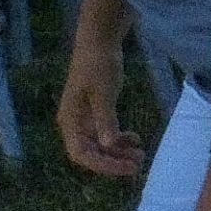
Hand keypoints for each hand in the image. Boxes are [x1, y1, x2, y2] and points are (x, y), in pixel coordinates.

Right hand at [58, 39, 141, 177]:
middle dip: (113, 161)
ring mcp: (84, 118)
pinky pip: (105, 132)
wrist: (99, 41)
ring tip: (140, 155)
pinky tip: (134, 139)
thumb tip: (108, 145)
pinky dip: (118, 138)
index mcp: (70, 121)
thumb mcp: (104, 92)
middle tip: (138, 165)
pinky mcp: (95, 111)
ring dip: (118, 152)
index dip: (103, 165)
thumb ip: (106, 119)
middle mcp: (73, 123)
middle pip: (91, 152)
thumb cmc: (99, 64)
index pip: (81, 154)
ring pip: (99, 144)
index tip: (126, 169)